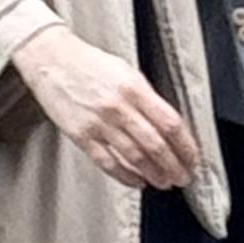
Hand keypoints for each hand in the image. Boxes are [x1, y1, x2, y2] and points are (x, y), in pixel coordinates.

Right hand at [12, 26, 199, 190]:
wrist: (51, 60)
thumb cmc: (88, 64)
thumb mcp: (126, 71)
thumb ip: (146, 97)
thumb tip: (167, 124)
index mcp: (134, 88)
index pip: (169, 123)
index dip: (185, 145)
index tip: (192, 157)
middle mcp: (118, 107)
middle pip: (156, 145)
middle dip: (174, 166)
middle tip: (183, 177)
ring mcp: (99, 124)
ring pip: (135, 157)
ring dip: (154, 174)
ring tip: (164, 182)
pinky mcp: (81, 136)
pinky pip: (108, 162)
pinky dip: (126, 176)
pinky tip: (137, 180)